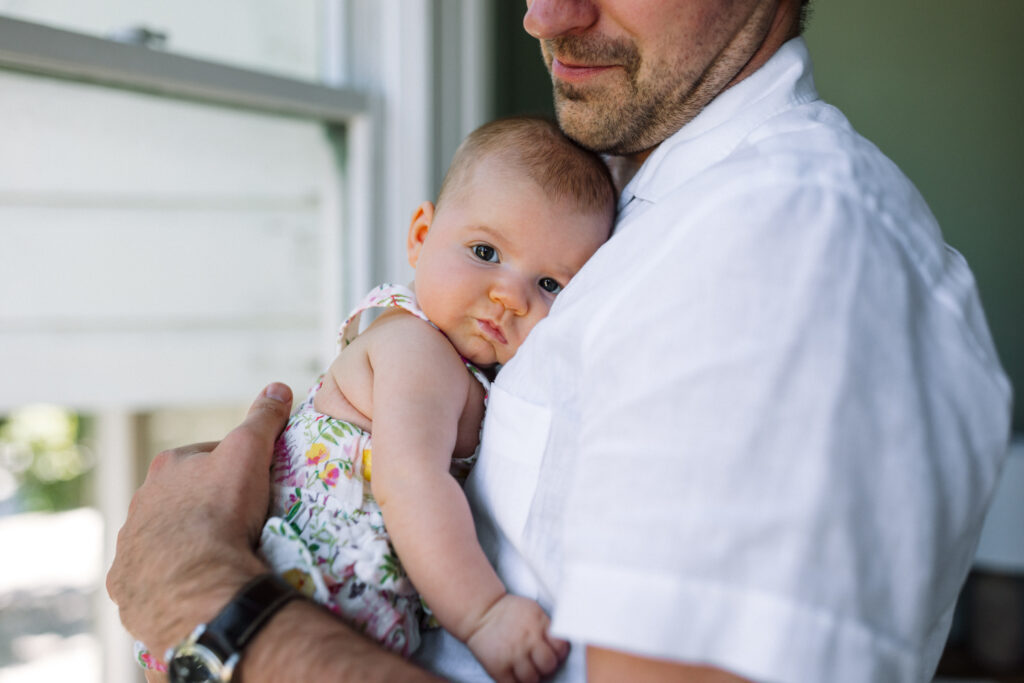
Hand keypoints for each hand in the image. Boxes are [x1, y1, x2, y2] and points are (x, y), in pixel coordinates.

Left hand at [106, 383, 292, 660]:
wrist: (193, 582)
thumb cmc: (220, 510)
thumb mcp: (249, 453)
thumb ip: (262, 419)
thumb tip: (278, 387)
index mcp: (166, 466)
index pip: (204, 457)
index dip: (232, 468)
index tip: (254, 484)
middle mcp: (140, 501)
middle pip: (180, 497)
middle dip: (204, 506)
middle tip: (239, 522)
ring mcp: (129, 544)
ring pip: (162, 536)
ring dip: (185, 541)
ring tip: (218, 556)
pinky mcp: (124, 582)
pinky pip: (147, 574)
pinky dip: (167, 576)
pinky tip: (191, 582)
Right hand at [466, 594, 568, 682]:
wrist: (480, 612)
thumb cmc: (508, 612)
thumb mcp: (533, 610)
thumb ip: (547, 626)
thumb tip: (561, 643)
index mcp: (538, 625)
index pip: (560, 647)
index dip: (559, 654)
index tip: (554, 654)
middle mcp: (527, 640)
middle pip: (548, 665)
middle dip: (546, 667)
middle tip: (540, 664)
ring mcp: (512, 654)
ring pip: (532, 679)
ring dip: (532, 677)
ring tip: (526, 670)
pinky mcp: (497, 667)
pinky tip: (515, 675)